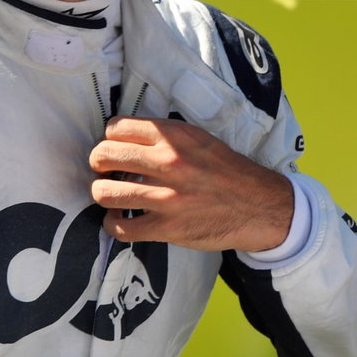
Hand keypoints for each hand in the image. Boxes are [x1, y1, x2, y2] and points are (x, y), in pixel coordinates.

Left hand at [89, 116, 294, 251]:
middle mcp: (168, 162)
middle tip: (104, 171)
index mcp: (175, 136)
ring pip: (105, 192)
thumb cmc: (227, 171)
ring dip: (102, 193)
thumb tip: (126, 139)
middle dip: (98, 164)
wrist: (259, 205)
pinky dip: (112, 224)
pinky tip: (119, 219)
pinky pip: (121, 228)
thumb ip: (165, 137)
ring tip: (110, 195)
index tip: (114, 148)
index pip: (117, 128)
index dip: (109, 138)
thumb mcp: (200, 139)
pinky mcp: (168, 228)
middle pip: (104, 156)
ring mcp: (167, 197)